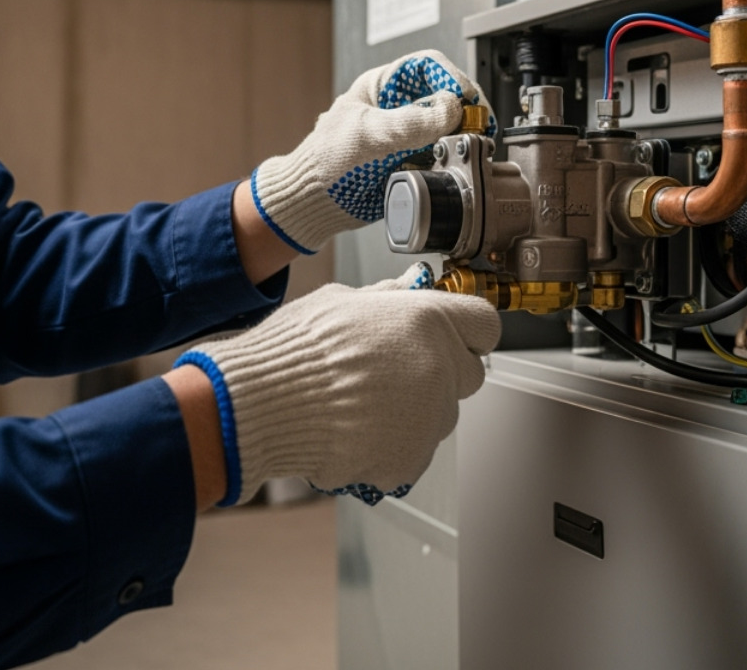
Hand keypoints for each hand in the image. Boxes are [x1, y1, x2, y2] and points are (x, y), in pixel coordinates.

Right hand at [174, 265, 501, 505]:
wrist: (261, 406)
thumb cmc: (293, 350)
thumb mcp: (341, 302)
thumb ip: (387, 299)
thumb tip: (407, 288)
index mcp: (428, 320)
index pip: (485, 323)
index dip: (467, 330)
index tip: (453, 336)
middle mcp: (439, 367)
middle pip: (469, 373)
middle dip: (441, 372)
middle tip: (394, 373)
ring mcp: (429, 418)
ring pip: (440, 415)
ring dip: (415, 412)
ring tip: (362, 405)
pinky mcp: (411, 458)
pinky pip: (414, 451)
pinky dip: (391, 447)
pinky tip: (353, 431)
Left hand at [249, 51, 491, 254]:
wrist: (315, 203)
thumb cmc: (325, 162)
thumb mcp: (369, 135)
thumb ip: (411, 122)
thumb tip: (451, 110)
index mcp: (383, 86)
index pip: (429, 66)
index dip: (453, 79)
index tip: (467, 100)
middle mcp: (398, 106)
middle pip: (446, 95)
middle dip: (465, 109)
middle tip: (476, 126)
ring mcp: (408, 133)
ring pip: (449, 125)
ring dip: (463, 134)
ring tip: (469, 145)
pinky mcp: (414, 159)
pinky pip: (443, 153)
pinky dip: (454, 157)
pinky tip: (455, 163)